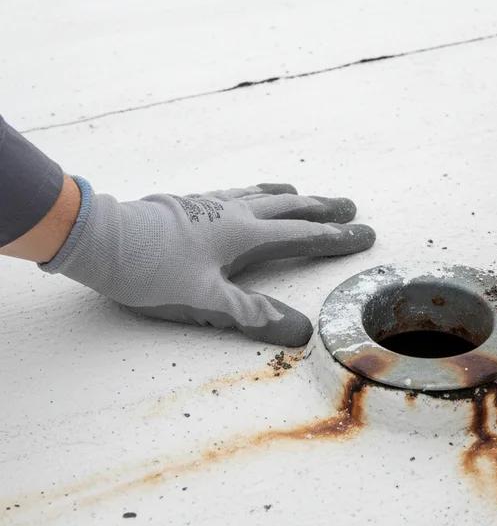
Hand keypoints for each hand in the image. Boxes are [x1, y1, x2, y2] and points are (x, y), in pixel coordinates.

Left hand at [43, 179, 375, 344]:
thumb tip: (302, 332)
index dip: (337, 237)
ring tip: (306, 194)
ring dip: (293, 197)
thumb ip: (254, 314)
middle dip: (323, 210)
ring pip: (264, 196)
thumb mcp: (205, 302)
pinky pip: (238, 192)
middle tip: (350, 206)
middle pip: (290, 208)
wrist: (101, 240)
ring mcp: (213, 205)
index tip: (365, 233)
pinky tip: (248, 196)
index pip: (303, 236)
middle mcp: (235, 213)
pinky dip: (258, 192)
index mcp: (245, 235)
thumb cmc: (151, 272)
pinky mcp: (192, 204)